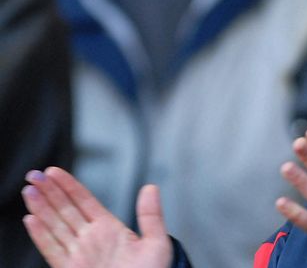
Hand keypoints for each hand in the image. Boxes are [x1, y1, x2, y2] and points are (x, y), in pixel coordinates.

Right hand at [21, 167, 171, 267]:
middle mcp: (91, 239)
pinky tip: (31, 220)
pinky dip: (40, 235)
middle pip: (65, 210)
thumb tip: (151, 188)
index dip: (69, 186)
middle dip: (49, 192)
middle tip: (35, 175)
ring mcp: (79, 254)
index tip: (54, 172)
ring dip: (41, 208)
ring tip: (30, 190)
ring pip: (55, 226)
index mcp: (110, 229)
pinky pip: (52, 250)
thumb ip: (151, 215)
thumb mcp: (157, 242)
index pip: (85, 202)